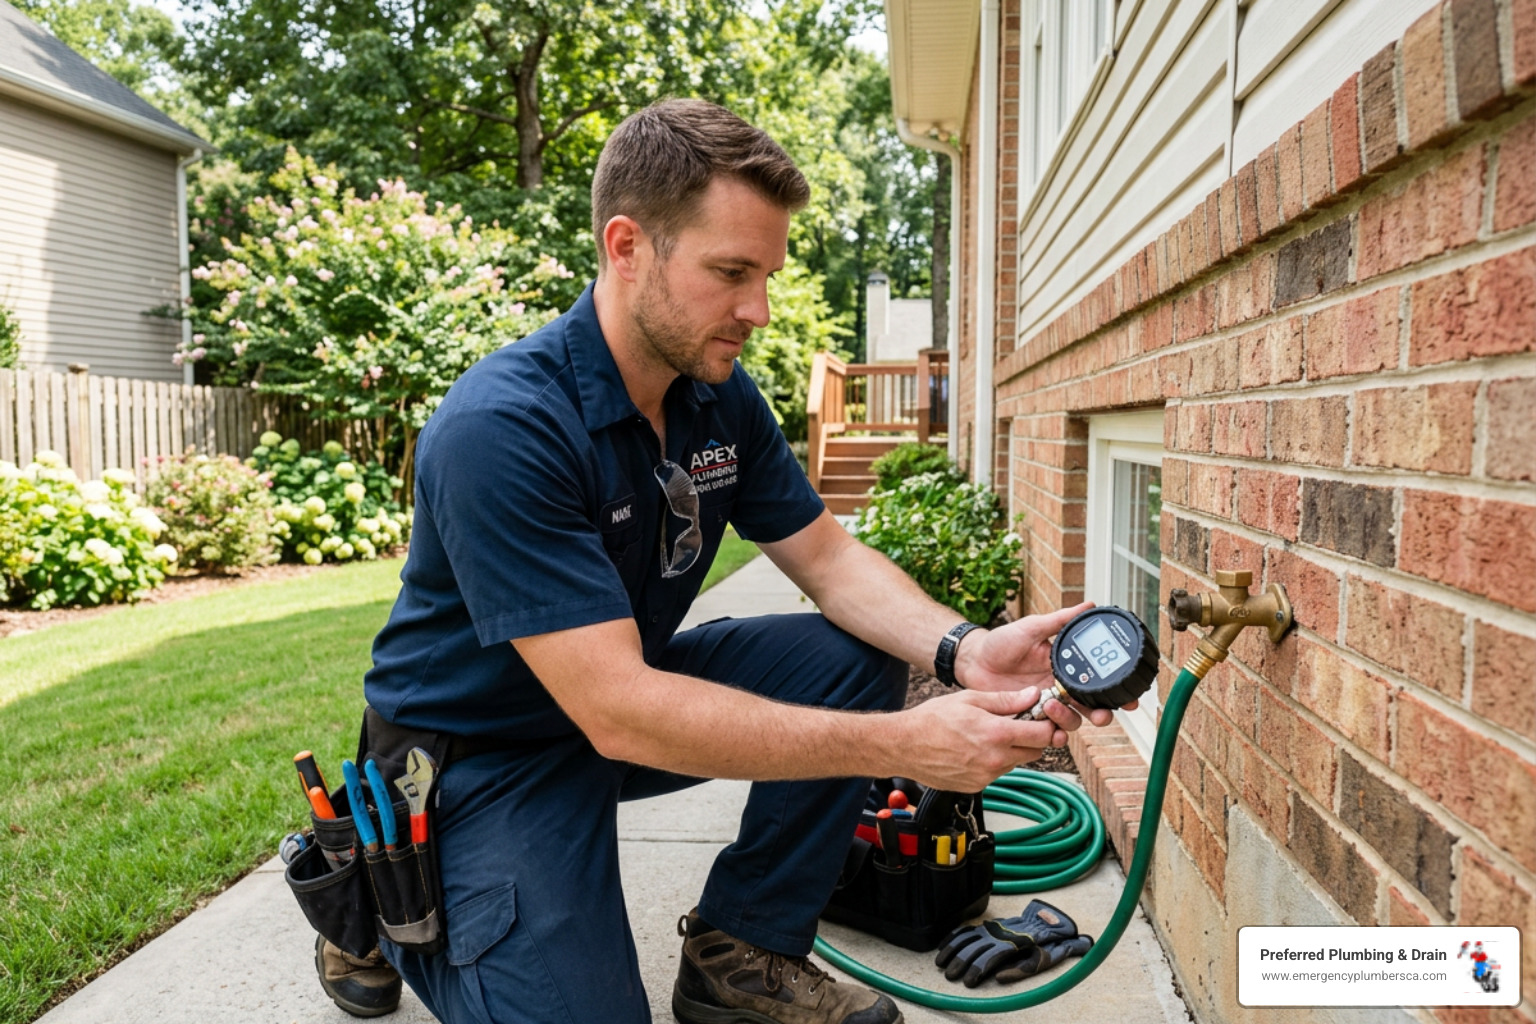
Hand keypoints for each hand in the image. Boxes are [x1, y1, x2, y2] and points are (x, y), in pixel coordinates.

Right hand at [894, 687, 1076, 791]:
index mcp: (996, 734)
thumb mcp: (970, 699)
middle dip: (1032, 738)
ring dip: (1012, 750)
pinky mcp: (976, 786)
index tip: (1042, 717)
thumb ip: (1005, 700)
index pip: (1042, 735)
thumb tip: (1031, 696)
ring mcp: (986, 776)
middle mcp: (995, 760)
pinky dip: (994, 762)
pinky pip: (997, 772)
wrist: (904, 745)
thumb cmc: (931, 720)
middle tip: (1017, 725)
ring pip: (1016, 763)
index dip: (1046, 724)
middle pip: (1035, 752)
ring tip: (988, 735)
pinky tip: (975, 749)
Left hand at [956, 603, 1134, 729]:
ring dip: (1069, 718)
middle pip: (1092, 707)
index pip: (1098, 682)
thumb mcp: (1031, 627)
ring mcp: (1046, 704)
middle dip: (1102, 714)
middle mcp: (1061, 688)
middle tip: (1100, 713)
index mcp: (1066, 667)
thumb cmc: (1001, 642)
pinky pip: (1047, 732)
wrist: (973, 660)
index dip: (1116, 692)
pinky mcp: (1029, 717)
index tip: (1129, 698)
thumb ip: (1059, 620)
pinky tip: (1047, 730)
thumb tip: (1089, 604)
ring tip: (1051, 705)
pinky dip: (1051, 734)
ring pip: (1072, 721)